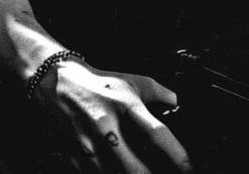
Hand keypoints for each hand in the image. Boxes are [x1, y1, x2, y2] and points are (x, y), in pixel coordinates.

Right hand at [31, 58, 191, 172]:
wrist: (59, 85)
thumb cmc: (102, 85)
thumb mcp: (134, 82)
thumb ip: (161, 94)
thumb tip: (181, 106)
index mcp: (127, 106)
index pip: (156, 134)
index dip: (176, 154)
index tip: (189, 167)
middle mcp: (108, 128)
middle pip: (136, 169)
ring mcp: (90, 147)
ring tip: (144, 172)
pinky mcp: (75, 159)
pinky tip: (119, 170)